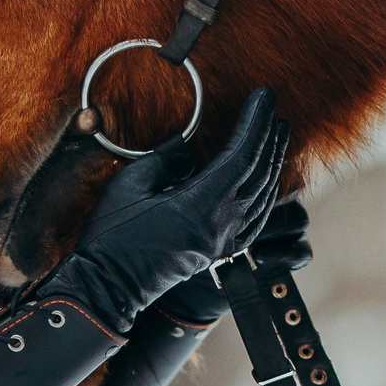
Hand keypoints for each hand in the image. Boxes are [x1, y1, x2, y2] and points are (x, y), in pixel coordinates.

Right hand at [52, 89, 289, 332]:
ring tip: (277, 132)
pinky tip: (268, 180)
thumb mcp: (129, 185)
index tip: (263, 96)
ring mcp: (223, 242)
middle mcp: (220, 226)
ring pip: (262, 196)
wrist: (107, 288)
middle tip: (274, 106)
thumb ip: (164, 161)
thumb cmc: (111, 237)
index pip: (241, 156)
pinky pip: (255, 219)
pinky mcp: (219, 253)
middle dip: (269, 135)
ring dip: (272, 161)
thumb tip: (188, 150)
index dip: (255, 123)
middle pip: (258, 173)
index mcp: (200, 206)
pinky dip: (266, 194)